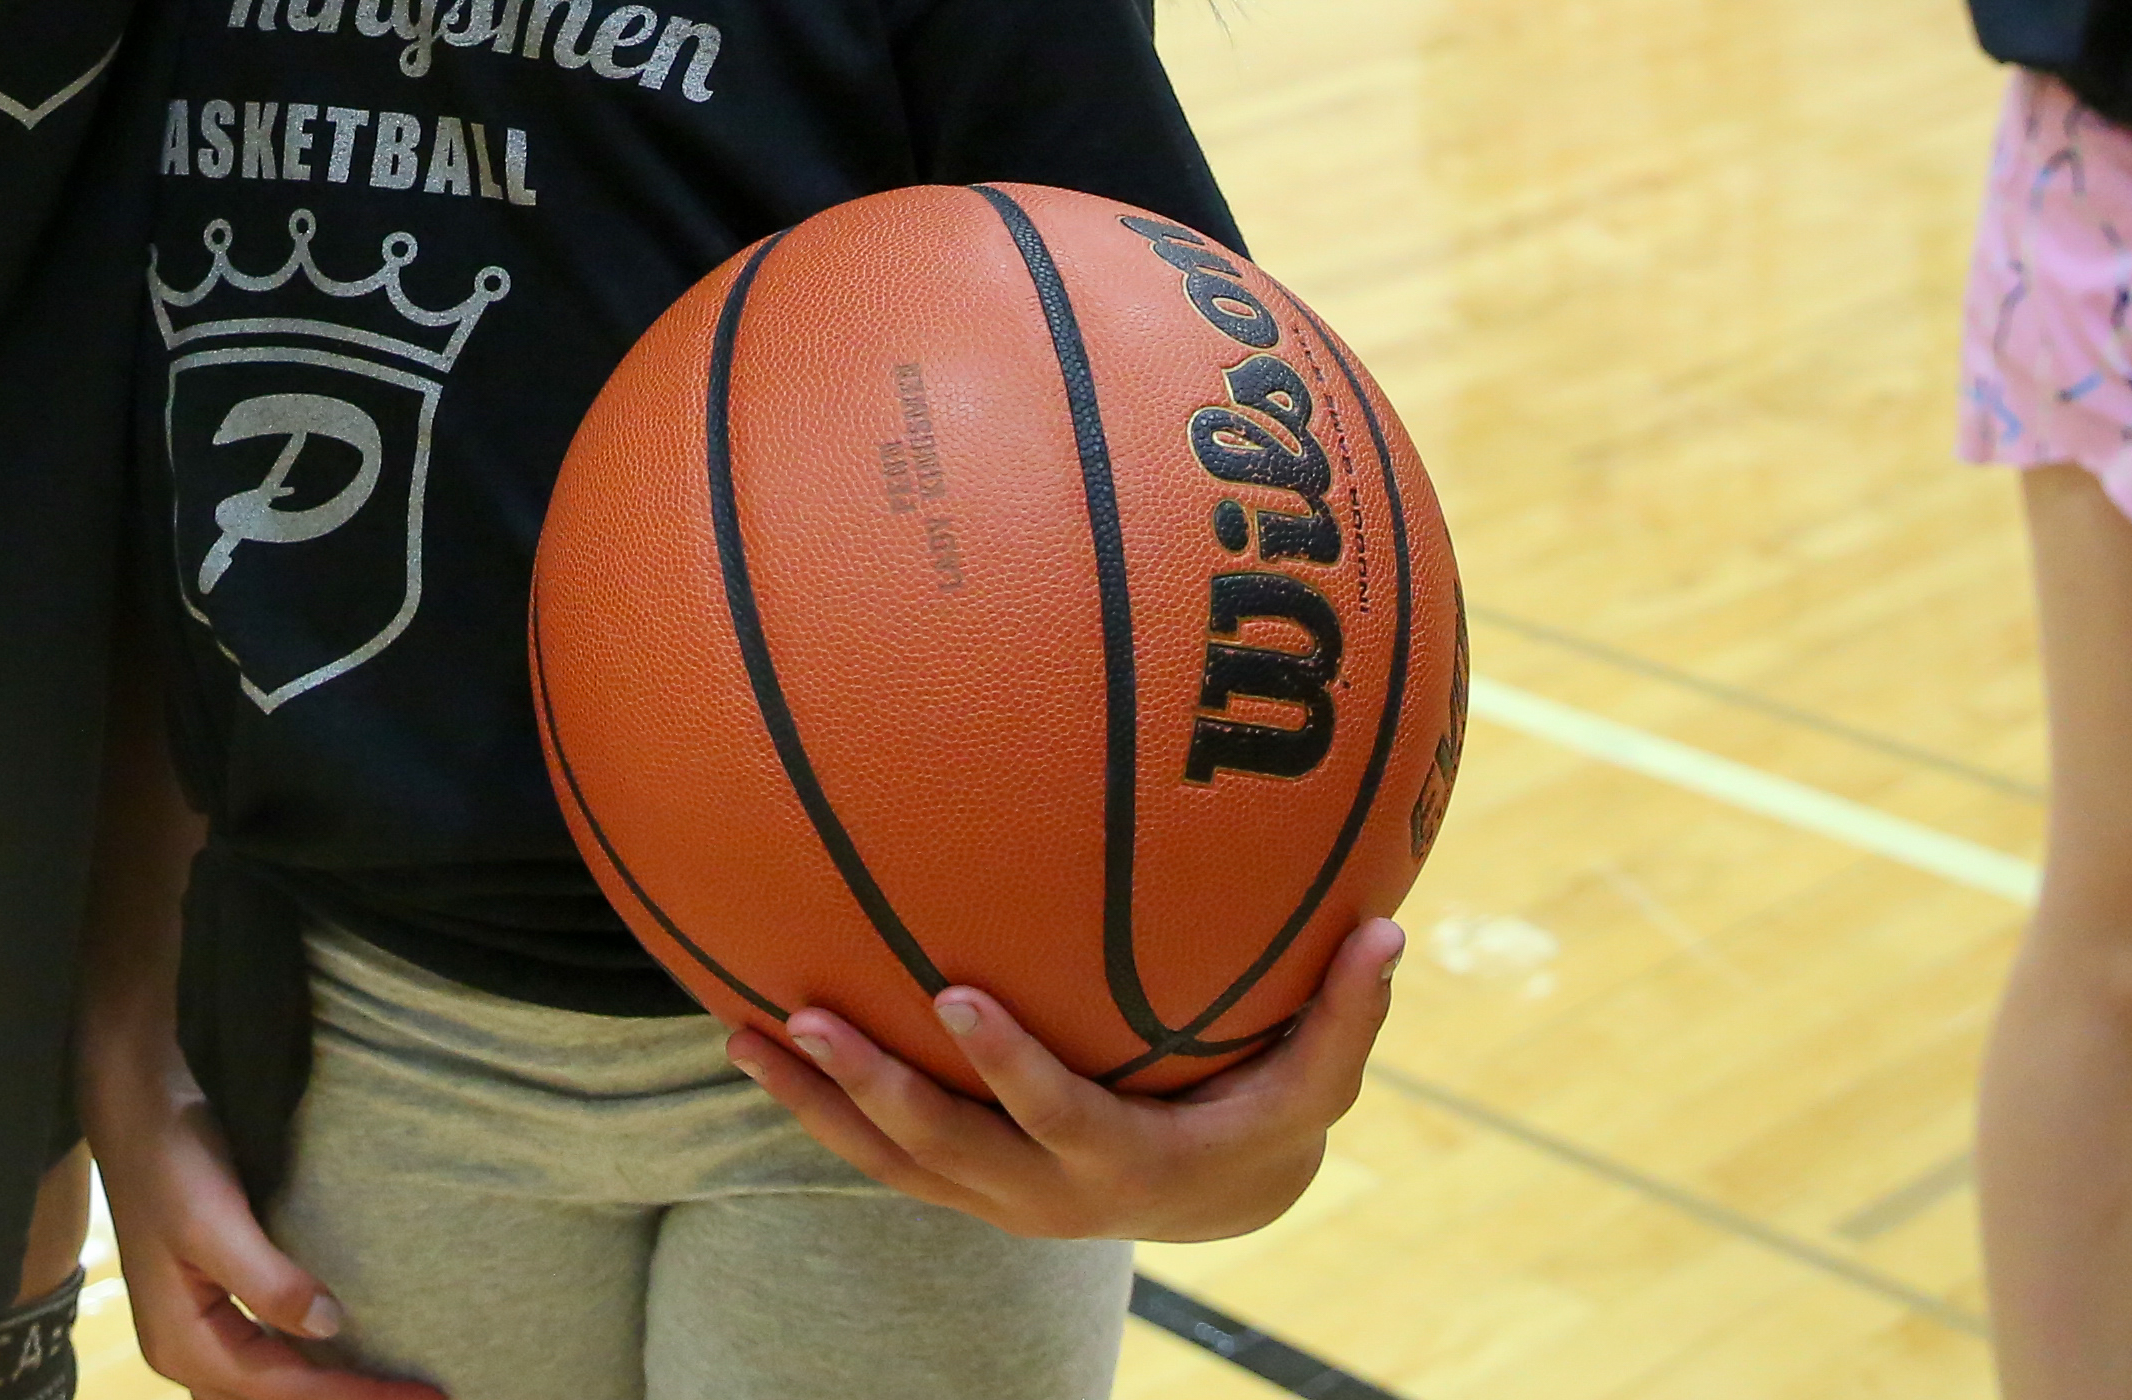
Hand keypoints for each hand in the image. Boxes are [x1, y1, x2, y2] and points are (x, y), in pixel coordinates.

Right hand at [78, 1036, 432, 1399]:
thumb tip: (330, 1328)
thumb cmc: (169, 1160)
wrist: (135, 1107)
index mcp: (184, 1343)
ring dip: (327, 1392)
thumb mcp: (214, 1219)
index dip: (355, 1395)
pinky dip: (310, 1370)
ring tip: (390, 1387)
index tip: (423, 1395)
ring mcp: (198, 1331)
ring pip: (270, 1388)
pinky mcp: (214, 1305)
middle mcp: (187, 1351)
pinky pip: (266, 1360)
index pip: (283, 1389)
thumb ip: (268, 1281)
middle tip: (422, 1398)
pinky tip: (345, 1357)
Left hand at [727, 920, 1396, 1241]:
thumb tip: (1390, 929)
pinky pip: (876, 1151)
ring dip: (812, 1100)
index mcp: (1125, 1160)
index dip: (1007, 1065)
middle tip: (808, 1013)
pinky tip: (754, 1036)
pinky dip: (815, 1103)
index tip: (952, 995)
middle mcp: (1045, 1192)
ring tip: (741, 1031)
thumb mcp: (1316, 1081)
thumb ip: (1345, 1012)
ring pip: (887, 1160)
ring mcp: (992, 1195)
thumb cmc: (1263, 1115)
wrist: (1213, 1202)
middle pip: (943, 1146)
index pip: (1056, 1114)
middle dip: (871, 1086)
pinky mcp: (961, 1183)